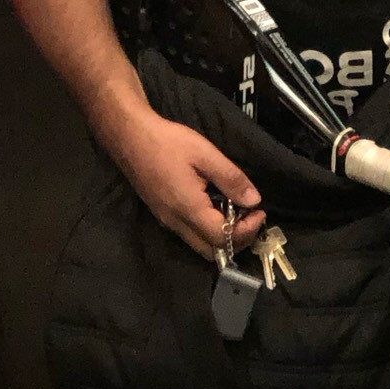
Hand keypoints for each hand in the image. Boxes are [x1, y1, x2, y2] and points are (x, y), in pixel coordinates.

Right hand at [108, 109, 264, 261]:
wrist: (129, 136)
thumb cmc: (166, 142)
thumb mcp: (205, 154)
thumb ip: (231, 179)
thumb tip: (254, 200)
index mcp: (188, 208)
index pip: (222, 237)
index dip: (246, 231)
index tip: (259, 212)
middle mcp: (176, 221)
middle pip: (212, 251)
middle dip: (237, 241)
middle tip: (252, 218)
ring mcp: (167, 220)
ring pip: (200, 246)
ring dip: (223, 238)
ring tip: (238, 214)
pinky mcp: (163, 214)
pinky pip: (190, 234)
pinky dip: (209, 230)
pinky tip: (218, 208)